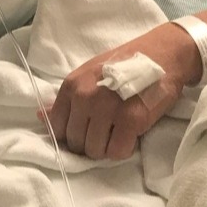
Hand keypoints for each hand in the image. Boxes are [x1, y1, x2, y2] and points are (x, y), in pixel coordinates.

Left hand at [42, 22, 202, 160]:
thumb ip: (68, 98)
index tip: (84, 131)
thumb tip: (41, 117)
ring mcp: (107, 109)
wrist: (164, 54)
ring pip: (95, 151)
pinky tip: (130, 134)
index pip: (56, 128)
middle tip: (106, 131)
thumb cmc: (127, 63)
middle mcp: (86, 97)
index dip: (70, 135)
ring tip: (118, 131)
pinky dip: (124, 149)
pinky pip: (117, 152)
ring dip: (107, 147)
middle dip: (90, 143)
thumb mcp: (91, 74)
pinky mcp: (131, 120)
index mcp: (73, 85)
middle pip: (76, 143)